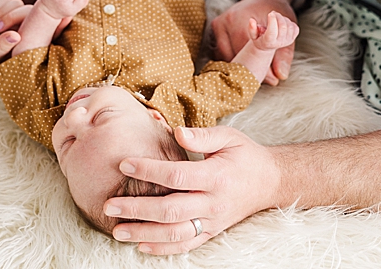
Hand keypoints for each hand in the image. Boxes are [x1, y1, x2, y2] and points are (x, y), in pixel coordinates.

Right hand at [0, 0, 29, 78]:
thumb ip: (2, 46)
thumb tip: (17, 36)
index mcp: (24, 42)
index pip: (32, 22)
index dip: (16, 19)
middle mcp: (21, 29)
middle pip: (25, 9)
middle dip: (8, 15)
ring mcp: (11, 19)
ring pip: (16, 3)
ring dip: (1, 11)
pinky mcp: (0, 12)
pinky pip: (5, 0)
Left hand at [104, 125, 276, 254]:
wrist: (271, 182)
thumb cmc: (245, 155)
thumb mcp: (229, 137)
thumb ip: (202, 135)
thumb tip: (176, 132)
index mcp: (216, 176)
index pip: (177, 176)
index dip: (149, 170)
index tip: (124, 164)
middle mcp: (213, 203)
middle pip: (170, 210)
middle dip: (137, 209)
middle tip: (109, 204)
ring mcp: (212, 222)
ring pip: (175, 234)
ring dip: (144, 234)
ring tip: (117, 231)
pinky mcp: (211, 232)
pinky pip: (185, 245)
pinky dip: (162, 249)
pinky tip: (140, 246)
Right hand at [211, 0, 297, 83]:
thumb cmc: (276, 11)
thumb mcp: (287, 30)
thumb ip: (284, 54)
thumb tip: (280, 75)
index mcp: (242, 19)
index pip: (249, 52)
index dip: (260, 68)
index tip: (271, 79)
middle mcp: (226, 21)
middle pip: (235, 56)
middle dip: (251, 68)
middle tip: (265, 75)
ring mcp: (218, 24)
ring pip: (226, 57)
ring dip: (241, 64)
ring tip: (256, 65)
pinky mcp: (215, 28)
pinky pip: (221, 52)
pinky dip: (233, 58)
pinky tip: (244, 59)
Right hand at [249, 11, 298, 51]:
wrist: (268, 46)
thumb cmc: (259, 38)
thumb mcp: (253, 35)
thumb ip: (251, 28)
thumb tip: (251, 20)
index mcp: (268, 42)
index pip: (272, 32)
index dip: (272, 21)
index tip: (270, 13)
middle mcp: (279, 43)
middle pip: (282, 27)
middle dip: (278, 16)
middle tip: (272, 13)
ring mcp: (287, 41)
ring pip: (289, 26)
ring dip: (283, 18)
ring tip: (276, 18)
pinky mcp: (293, 38)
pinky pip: (295, 27)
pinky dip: (289, 22)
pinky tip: (282, 22)